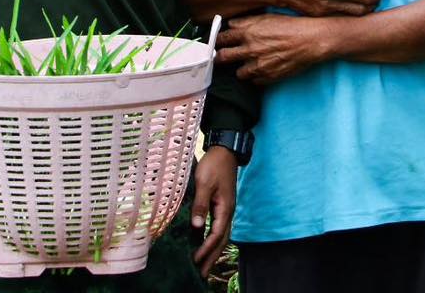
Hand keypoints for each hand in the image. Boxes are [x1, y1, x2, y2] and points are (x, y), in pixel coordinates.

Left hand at [190, 146, 237, 276]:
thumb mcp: (204, 184)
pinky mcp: (223, 206)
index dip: (206, 248)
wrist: (225, 151)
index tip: (196, 260)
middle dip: (212, 257)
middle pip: (222, 240)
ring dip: (213, 251)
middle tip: (202, 274)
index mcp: (225, 208)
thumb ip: (201, 205)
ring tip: (204, 265)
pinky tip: (206, 244)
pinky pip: (219, 228)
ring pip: (222, 236)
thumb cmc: (214, 165)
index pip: (216, 234)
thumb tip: (197, 227)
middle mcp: (228, 211)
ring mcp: (227, 209)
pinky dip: (213, 240)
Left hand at [217, 14, 332, 83]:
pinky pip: (254, 81)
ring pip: (238, 73)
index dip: (218, 41)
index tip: (218, 43)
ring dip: (242, 69)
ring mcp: (258, 64)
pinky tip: (264, 69)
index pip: (222, 38)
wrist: (310, 40)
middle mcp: (249, 48)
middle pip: (223, 57)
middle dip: (221, 58)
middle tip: (223, 58)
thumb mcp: (267, 17)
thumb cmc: (292, 25)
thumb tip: (232, 25)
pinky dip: (257, 77)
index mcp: (247, 31)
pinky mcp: (268, 76)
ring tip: (249, 64)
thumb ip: (247, 22)